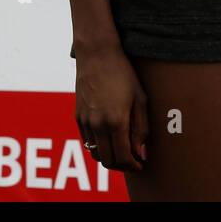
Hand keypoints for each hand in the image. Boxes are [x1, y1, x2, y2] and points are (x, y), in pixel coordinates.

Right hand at [74, 44, 148, 171]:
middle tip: (133, 161)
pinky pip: (87, 142)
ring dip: (109, 158)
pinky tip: (110, 139)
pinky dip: (98, 147)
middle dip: (122, 166)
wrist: (97, 55)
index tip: (141, 164)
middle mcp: (97, 125)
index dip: (134, 165)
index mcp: (115, 122)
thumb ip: (142, 129)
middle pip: (107, 161)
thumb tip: (142, 153)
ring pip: (95, 154)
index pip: (123, 157)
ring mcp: (85, 122)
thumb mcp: (140, 99)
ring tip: (122, 151)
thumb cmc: (123, 74)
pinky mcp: (78, 117)